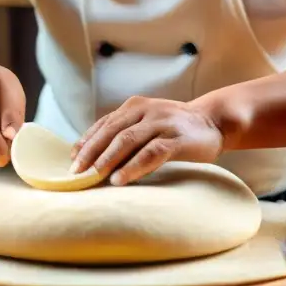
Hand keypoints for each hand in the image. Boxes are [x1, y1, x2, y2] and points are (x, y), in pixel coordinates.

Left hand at [69, 96, 223, 185]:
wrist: (214, 122)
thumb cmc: (175, 128)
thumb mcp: (148, 123)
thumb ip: (126, 132)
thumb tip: (94, 157)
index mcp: (136, 106)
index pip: (105, 123)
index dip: (87, 140)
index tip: (72, 158)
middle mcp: (147, 111)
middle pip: (112, 131)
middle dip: (91, 151)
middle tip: (76, 171)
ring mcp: (163, 123)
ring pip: (129, 140)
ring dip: (109, 158)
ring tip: (94, 175)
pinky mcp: (178, 139)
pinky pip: (152, 153)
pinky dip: (134, 166)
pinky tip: (120, 178)